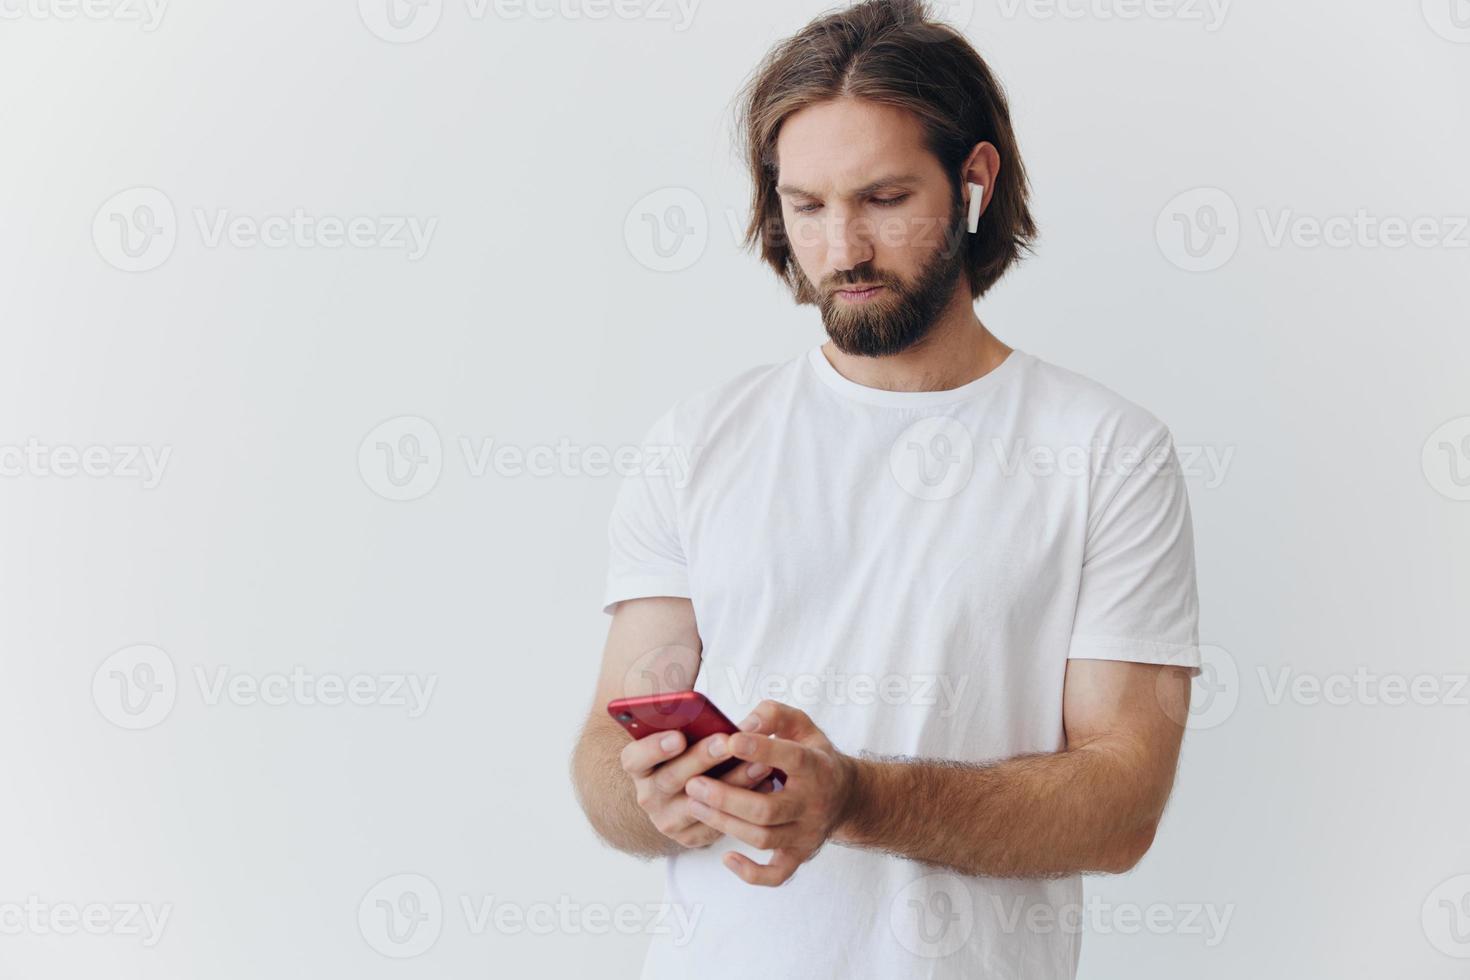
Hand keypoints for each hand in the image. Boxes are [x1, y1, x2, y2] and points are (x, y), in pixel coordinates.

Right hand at [620, 728, 777, 849]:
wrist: (686, 788)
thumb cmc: (686, 748)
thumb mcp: (678, 728)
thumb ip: (684, 714)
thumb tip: (697, 696)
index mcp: (639, 766)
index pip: (635, 758)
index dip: (654, 747)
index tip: (679, 736)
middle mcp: (648, 795)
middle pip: (671, 779)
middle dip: (702, 758)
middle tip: (727, 742)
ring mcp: (668, 819)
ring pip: (700, 804)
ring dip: (732, 782)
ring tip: (759, 763)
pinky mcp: (691, 836)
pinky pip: (719, 823)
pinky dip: (744, 802)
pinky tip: (765, 784)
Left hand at [684, 700, 856, 885]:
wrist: (846, 794)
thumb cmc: (812, 753)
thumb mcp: (801, 725)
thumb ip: (774, 716)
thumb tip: (742, 726)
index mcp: (817, 767)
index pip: (791, 759)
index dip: (760, 750)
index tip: (729, 740)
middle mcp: (813, 804)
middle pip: (767, 809)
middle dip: (726, 798)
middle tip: (693, 783)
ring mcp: (807, 833)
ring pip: (763, 838)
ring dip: (725, 824)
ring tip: (693, 804)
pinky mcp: (800, 854)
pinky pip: (777, 874)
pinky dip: (751, 873)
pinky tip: (726, 858)